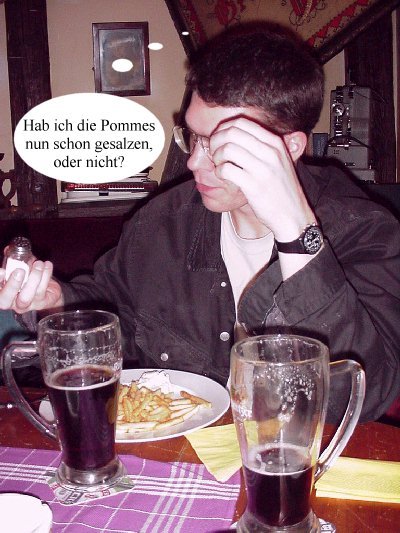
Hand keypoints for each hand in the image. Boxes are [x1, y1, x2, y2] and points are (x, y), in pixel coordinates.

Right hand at [0, 260, 62, 312]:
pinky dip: (46, 274)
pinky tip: (47, 265)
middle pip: (5, 301)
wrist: (49, 292)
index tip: (2, 270)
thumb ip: (14, 261)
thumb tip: (8, 249)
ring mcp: (28, 304)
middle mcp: (13, 302)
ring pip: (27, 295)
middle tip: (20, 271)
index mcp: (3, 292)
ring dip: (34, 276)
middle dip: (12, 285)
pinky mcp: (42, 303)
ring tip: (39, 263)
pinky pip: (42, 290)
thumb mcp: (21, 268)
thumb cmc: (30, 280)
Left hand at [210, 117, 314, 240]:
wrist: (293, 216)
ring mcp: (262, 169)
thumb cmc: (282, 190)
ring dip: (217, 157)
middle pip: (232, 133)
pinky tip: (222, 176)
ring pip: (227, 149)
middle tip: (215, 153)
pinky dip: (219, 172)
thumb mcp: (279, 161)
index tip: (220, 140)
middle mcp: (270, 153)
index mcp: (275, 143)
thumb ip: (262, 146)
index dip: (224, 129)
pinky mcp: (253, 186)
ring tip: (219, 166)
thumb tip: (232, 133)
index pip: (242, 123)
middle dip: (217, 141)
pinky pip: (226, 170)